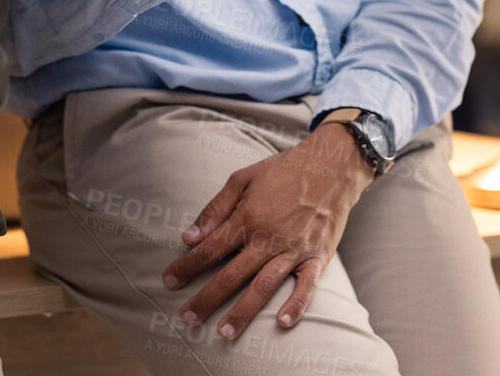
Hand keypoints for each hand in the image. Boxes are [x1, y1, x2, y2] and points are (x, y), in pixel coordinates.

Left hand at [161, 125, 374, 339]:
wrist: (331, 166)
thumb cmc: (283, 171)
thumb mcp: (243, 178)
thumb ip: (215, 208)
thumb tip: (189, 236)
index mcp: (248, 217)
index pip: (210, 249)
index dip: (187, 266)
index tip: (168, 281)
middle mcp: (269, 237)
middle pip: (232, 275)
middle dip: (206, 298)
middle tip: (187, 317)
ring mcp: (294, 249)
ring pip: (264, 286)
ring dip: (243, 312)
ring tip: (224, 333)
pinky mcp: (317, 256)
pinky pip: (307, 285)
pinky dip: (296, 305)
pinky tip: (283, 322)